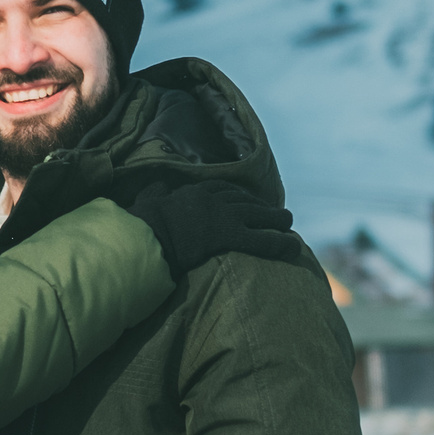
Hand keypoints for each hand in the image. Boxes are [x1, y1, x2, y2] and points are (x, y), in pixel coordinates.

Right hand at [117, 179, 296, 273]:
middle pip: (245, 200)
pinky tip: (293, 247)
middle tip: (277, 213)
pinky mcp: (227, 235)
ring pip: (258, 215)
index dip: (239, 196)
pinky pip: (260, 239)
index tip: (249, 200)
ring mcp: (221, 216)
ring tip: (289, 224)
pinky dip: (279, 243)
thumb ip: (154, 194)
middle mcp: (212, 200)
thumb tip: (152, 187)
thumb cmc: (140, 224)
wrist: (142, 235)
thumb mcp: (146, 202)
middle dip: (263, 206)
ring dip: (276, 219)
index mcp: (193, 193)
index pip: (223, 189)